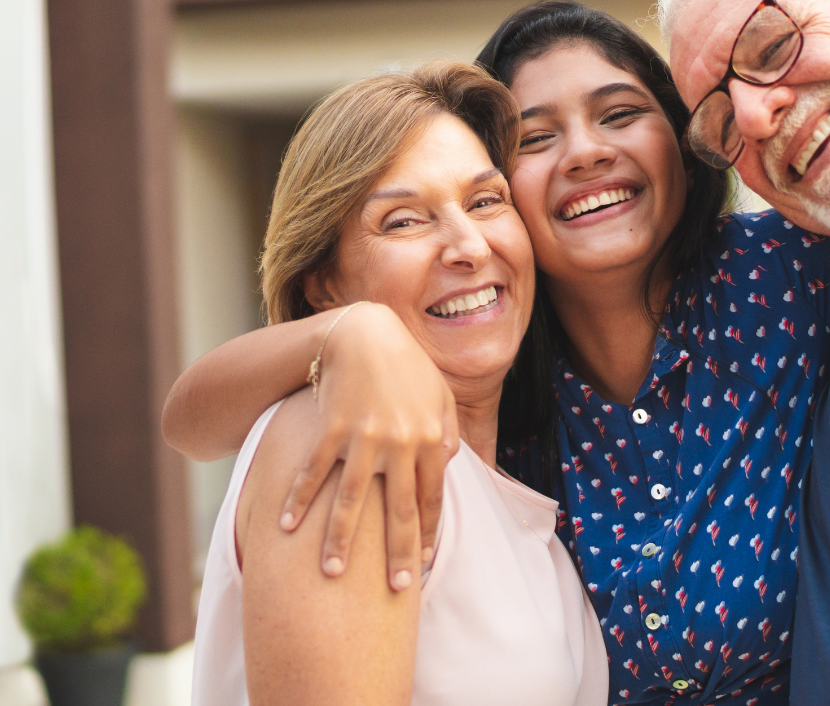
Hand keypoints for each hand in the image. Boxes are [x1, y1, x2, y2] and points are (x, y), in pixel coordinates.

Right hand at [277, 302, 457, 590]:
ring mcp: (364, 438)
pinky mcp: (331, 428)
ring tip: (331, 575)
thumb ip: (448, 429)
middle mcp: (400, 444)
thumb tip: (451, 462)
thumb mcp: (438, 393)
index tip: (424, 564)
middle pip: (399, 511)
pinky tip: (285, 526)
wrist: (364, 332)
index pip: (431, 499)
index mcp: (430, 439)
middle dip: (398, 553)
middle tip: (396, 589)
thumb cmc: (406, 363)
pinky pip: (314, 471)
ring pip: (351, 501)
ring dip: (339, 541)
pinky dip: (299, 499)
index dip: (427, 534)